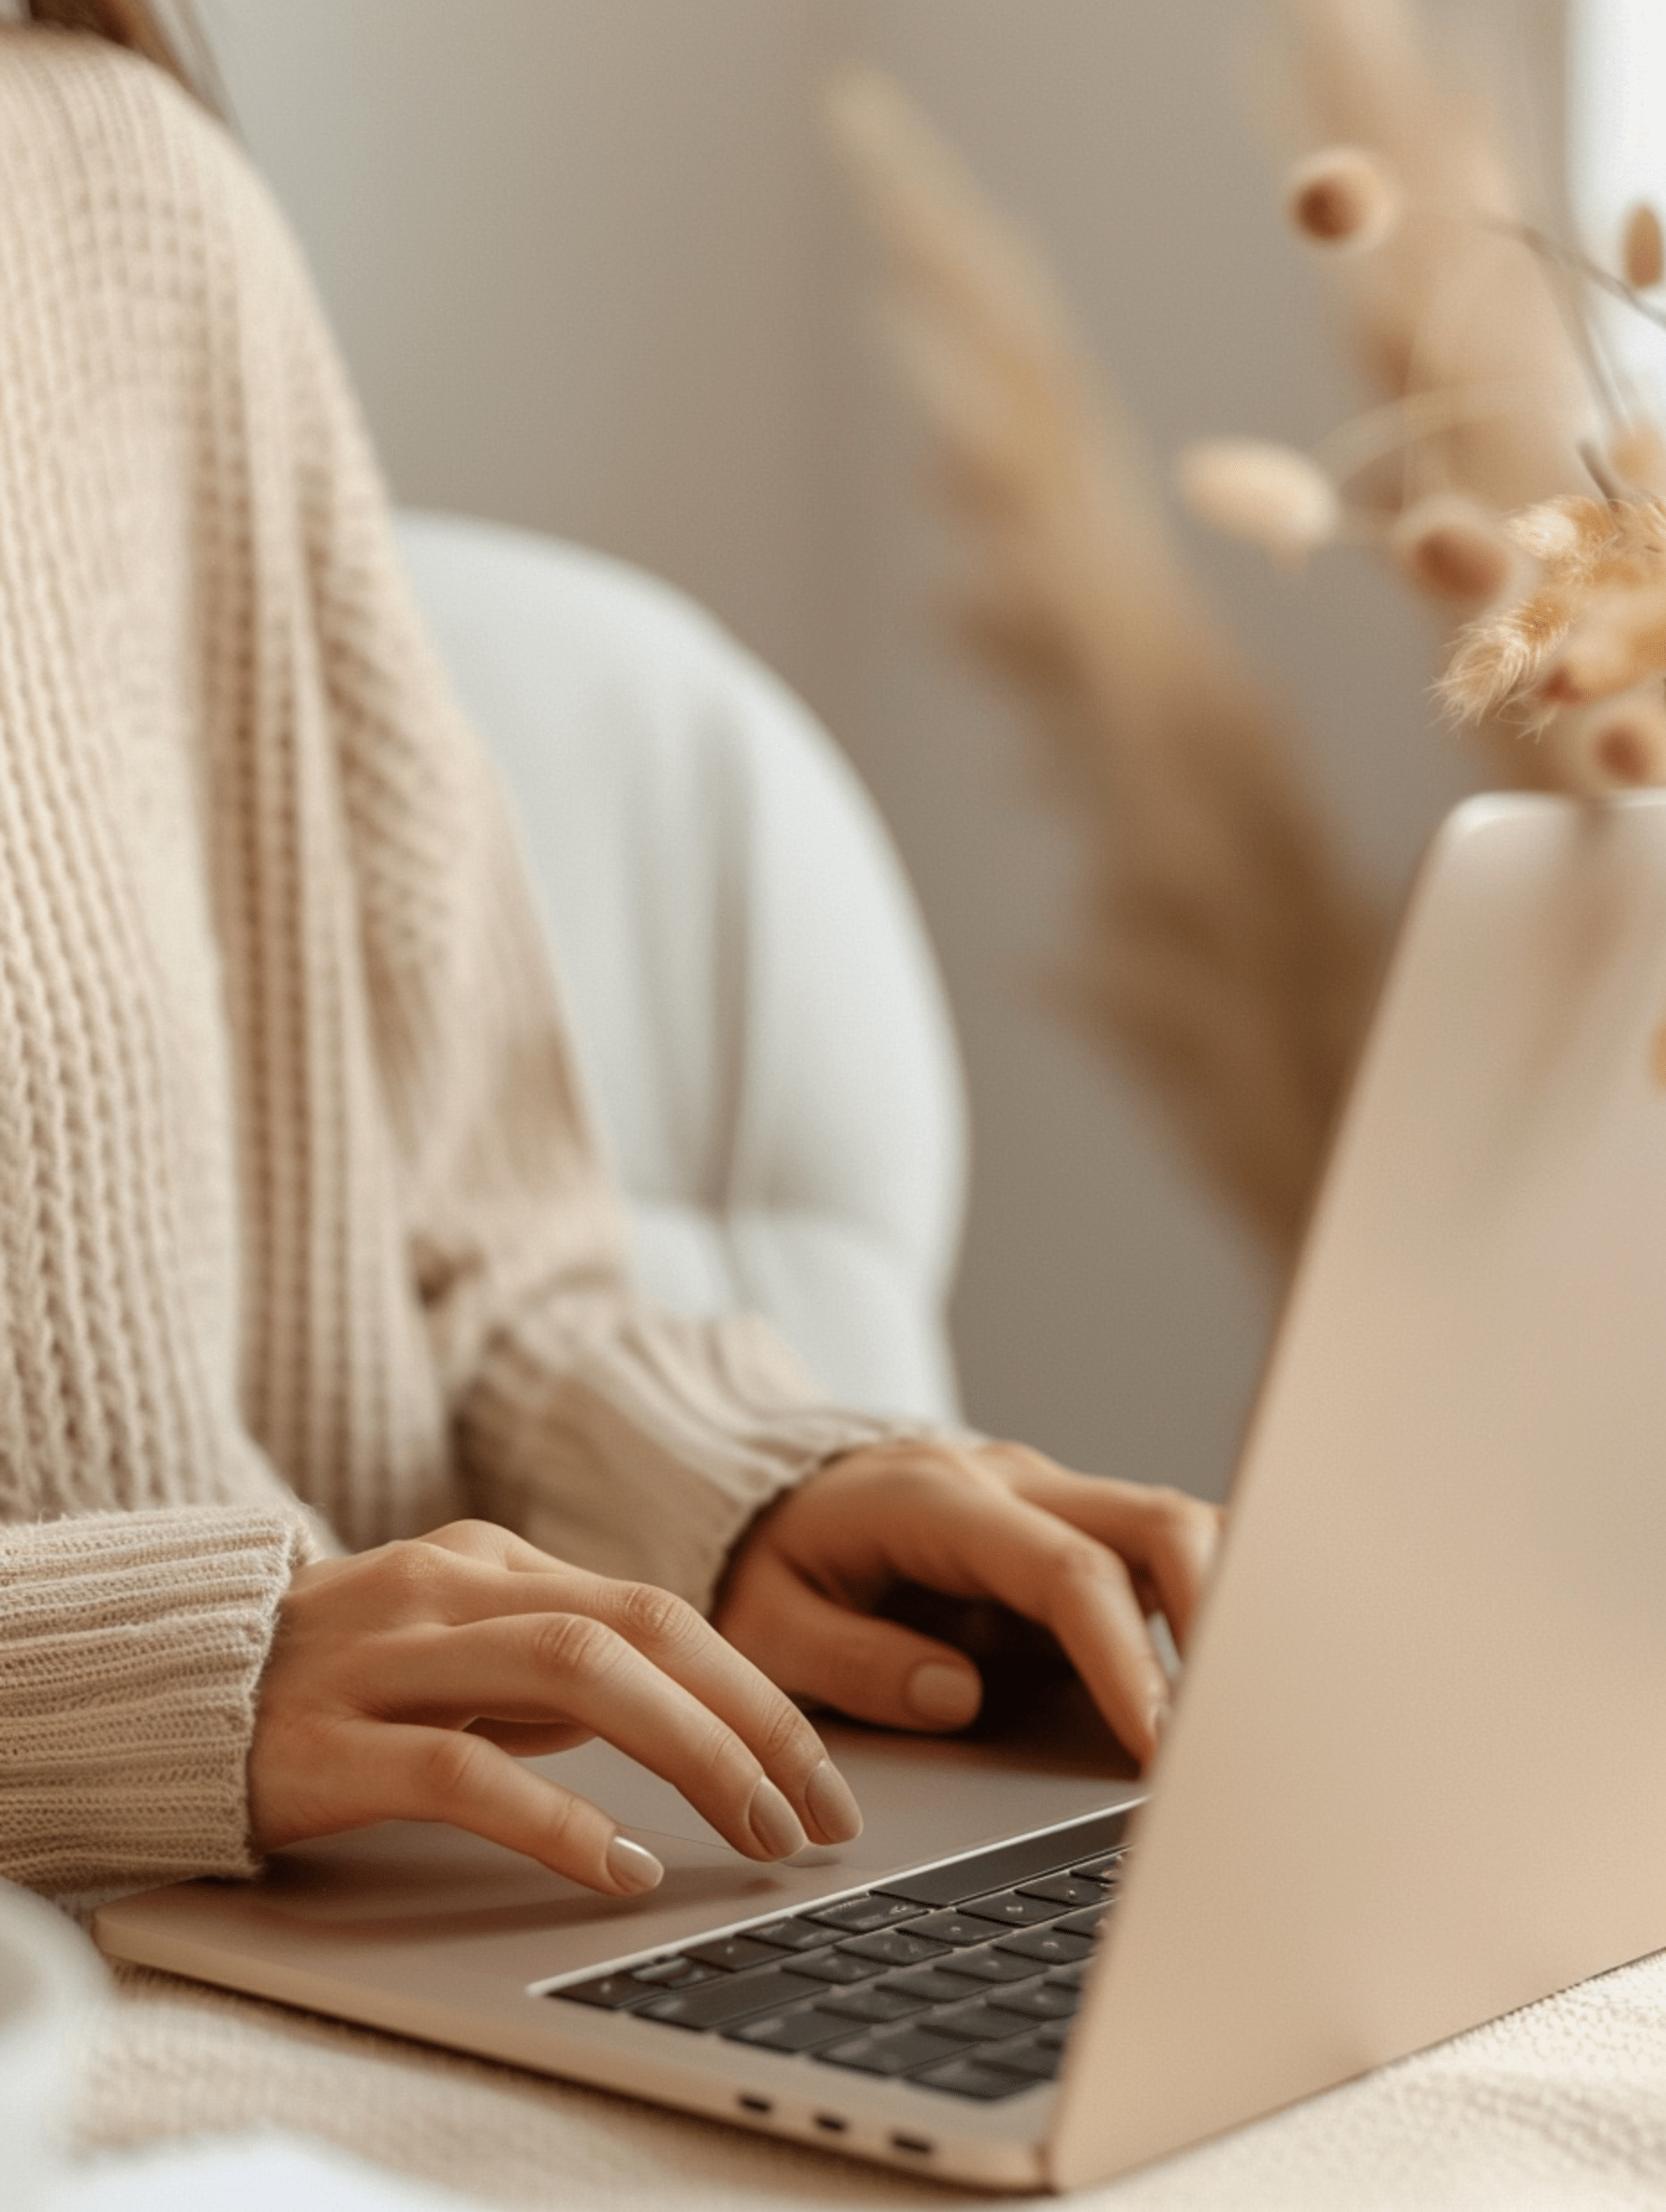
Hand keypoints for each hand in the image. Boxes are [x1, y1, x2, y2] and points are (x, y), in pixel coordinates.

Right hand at [249, 1519, 863, 1894]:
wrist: (154, 1690)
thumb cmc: (321, 1682)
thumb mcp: (446, 1650)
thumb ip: (545, 1668)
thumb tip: (662, 1716)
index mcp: (488, 1560)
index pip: (659, 1609)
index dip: (755, 1691)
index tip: (820, 1774)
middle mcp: (448, 1584)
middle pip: (642, 1626)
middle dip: (751, 1719)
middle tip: (818, 1814)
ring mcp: (387, 1655)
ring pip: (577, 1671)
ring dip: (690, 1754)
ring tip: (755, 1833)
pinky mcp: (329, 1741)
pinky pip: (465, 1770)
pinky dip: (559, 1820)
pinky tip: (620, 1867)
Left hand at [714, 1442, 1223, 1766]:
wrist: (775, 1497)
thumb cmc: (772, 1565)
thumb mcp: (768, 1622)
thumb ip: (850, 1658)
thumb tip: (959, 1696)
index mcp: (939, 1502)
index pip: (1066, 1572)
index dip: (1125, 1659)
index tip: (1158, 1746)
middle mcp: (1013, 1485)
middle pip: (1156, 1522)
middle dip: (1216, 1620)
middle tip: (1234, 1732)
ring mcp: (1054, 1501)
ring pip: (1179, 1525)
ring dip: (1228, 1608)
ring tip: (1249, 1713)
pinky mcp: (1076, 1533)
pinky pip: (1164, 1553)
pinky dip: (1209, 1605)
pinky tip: (1231, 1679)